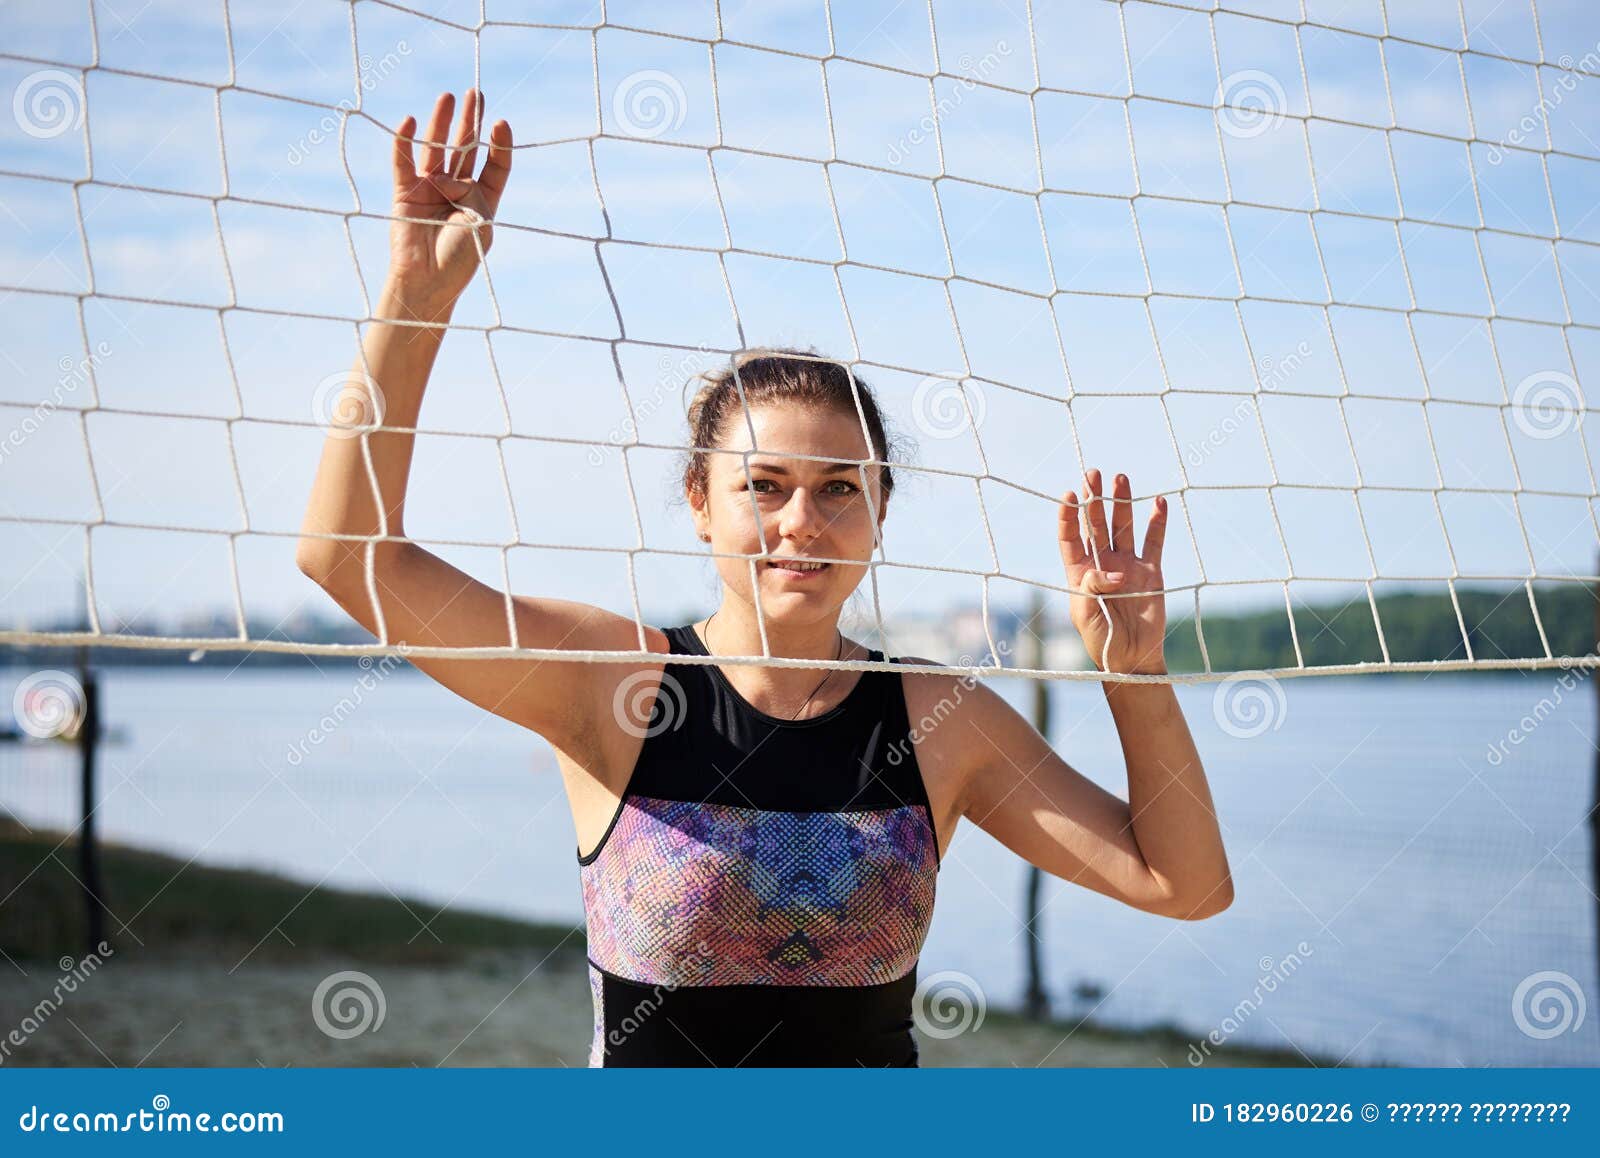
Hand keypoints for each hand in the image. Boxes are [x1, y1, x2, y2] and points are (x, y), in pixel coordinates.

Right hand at [387, 89, 512, 313]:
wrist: (429, 282)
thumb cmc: (460, 259)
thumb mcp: (481, 225)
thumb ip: (474, 195)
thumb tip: (453, 173)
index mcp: (482, 200)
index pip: (494, 165)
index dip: (499, 144)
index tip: (500, 123)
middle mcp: (456, 190)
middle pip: (465, 149)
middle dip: (470, 121)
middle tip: (475, 93)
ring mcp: (430, 189)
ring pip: (436, 149)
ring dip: (441, 123)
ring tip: (448, 96)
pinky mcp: (404, 193)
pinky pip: (403, 162)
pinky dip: (403, 143)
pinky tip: (408, 121)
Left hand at [1058, 469, 1168, 674]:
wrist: (1131, 658)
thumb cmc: (1101, 640)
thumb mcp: (1086, 616)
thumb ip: (1091, 591)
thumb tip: (1111, 573)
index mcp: (1079, 572)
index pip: (1071, 537)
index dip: (1069, 516)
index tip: (1069, 496)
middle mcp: (1102, 563)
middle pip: (1096, 524)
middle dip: (1094, 499)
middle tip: (1092, 474)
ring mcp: (1128, 564)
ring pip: (1124, 527)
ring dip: (1122, 503)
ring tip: (1120, 479)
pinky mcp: (1152, 571)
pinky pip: (1154, 543)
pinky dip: (1157, 523)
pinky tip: (1158, 502)